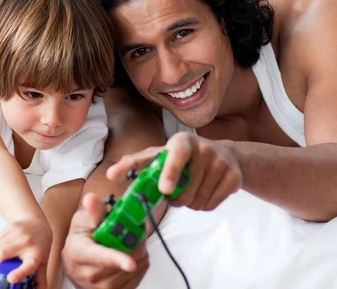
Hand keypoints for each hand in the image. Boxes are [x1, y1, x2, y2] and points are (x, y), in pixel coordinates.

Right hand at [0, 219, 52, 287]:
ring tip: (0, 260)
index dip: (19, 273)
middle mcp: (28, 242)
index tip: (10, 279)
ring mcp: (19, 233)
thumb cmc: (40, 248)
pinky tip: (0, 250)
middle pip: (2, 254)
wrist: (38, 224)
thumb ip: (39, 281)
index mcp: (36, 255)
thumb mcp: (42, 264)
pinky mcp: (11, 227)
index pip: (28, 265)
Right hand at [61, 193, 149, 288]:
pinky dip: (139, 259)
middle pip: (126, 258)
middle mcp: (91, 274)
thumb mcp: (81, 222)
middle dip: (133, 240)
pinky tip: (127, 253)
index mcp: (79, 253)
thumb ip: (92, 211)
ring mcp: (106, 286)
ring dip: (137, 248)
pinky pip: (141, 272)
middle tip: (129, 227)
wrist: (77, 266)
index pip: (100, 257)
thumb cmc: (80, 242)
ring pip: (137, 264)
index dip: (116, 259)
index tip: (130, 263)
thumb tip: (91, 199)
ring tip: (124, 241)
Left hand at [107, 132, 242, 210]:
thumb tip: (111, 173)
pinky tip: (204, 191)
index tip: (164, 190)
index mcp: (182, 141)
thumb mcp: (160, 153)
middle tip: (174, 190)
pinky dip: (203, 205)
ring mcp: (221, 163)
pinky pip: (210, 205)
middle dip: (174, 198)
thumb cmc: (182, 156)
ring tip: (190, 188)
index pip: (175, 156)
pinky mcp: (234, 178)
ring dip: (188, 203)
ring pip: (196, 201)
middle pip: (183, 191)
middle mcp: (204, 148)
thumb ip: (137, 162)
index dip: (169, 173)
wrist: (225, 155)